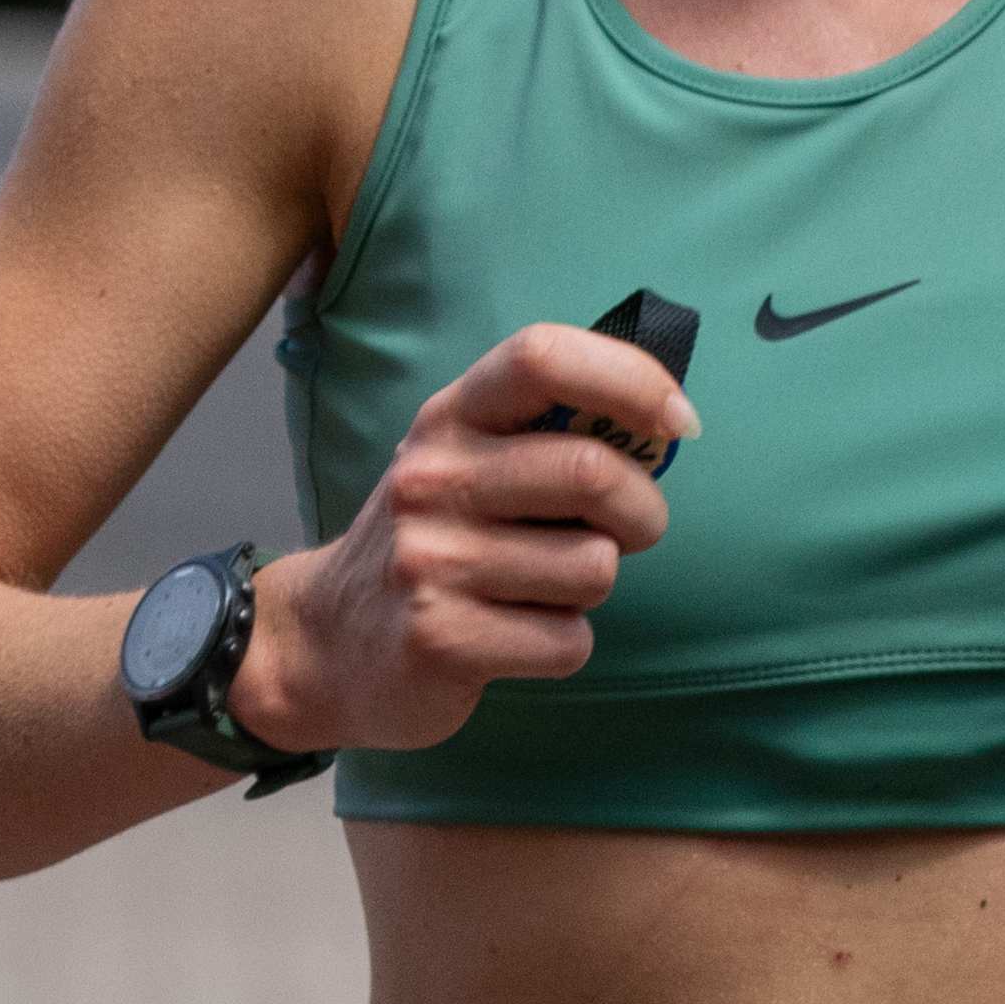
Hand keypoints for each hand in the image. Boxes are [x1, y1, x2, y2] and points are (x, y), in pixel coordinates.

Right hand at [239, 320, 695, 753]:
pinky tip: (513, 637)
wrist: (326, 645)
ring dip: (592, 587)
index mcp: (450, 418)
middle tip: (627, 533)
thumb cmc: (434, 543)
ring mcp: (430, 560)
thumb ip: (549, 436)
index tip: (678, 423)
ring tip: (540, 590)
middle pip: (593, 471)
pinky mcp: (441, 640)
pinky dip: (563, 646)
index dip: (632, 379)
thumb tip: (668, 424)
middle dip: (642, 512)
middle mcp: (432, 478)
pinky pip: (568, 641)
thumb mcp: (468, 463)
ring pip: (594, 567)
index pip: (543, 357)